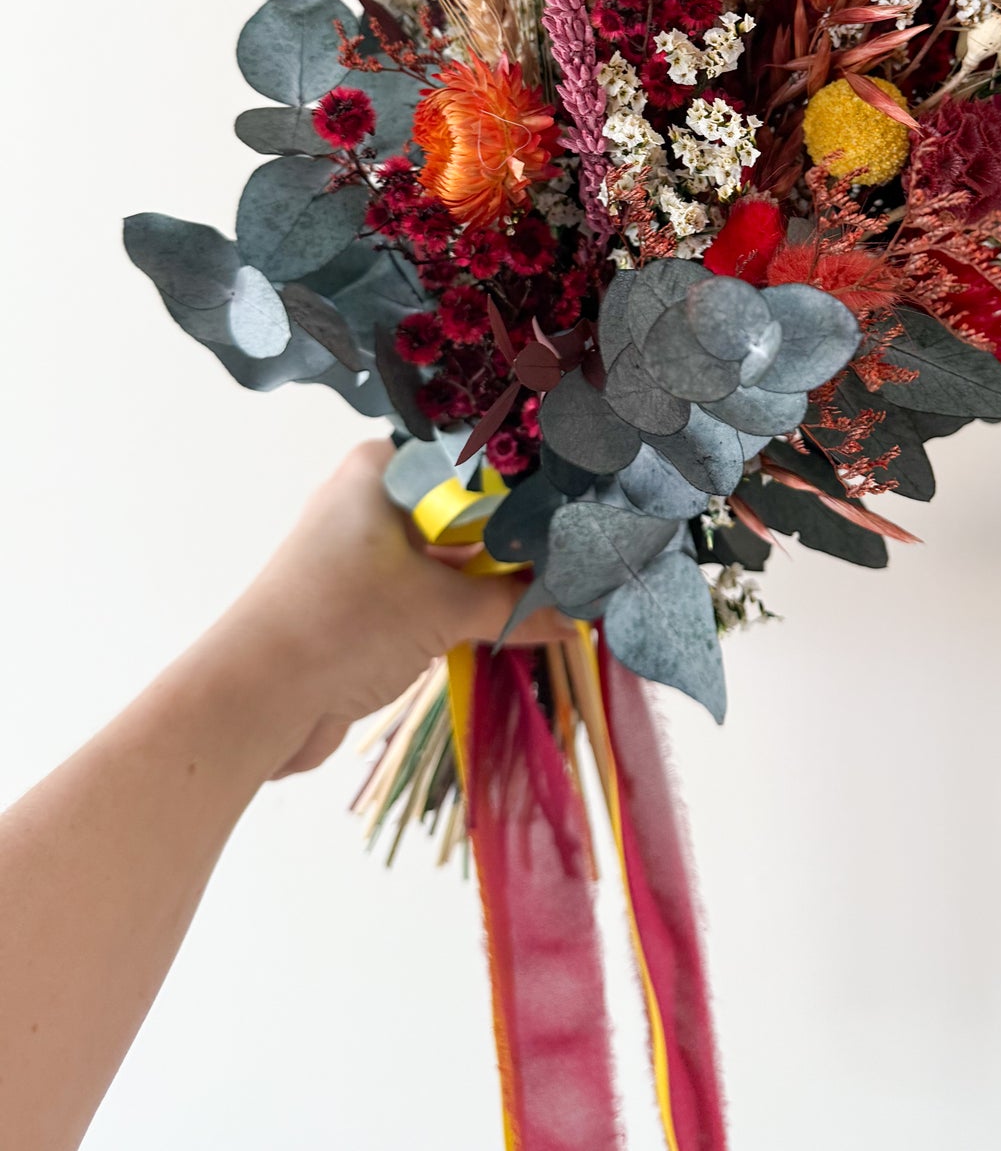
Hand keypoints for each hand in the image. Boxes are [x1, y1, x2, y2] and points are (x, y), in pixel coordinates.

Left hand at [211, 441, 567, 777]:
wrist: (256, 700)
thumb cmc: (343, 621)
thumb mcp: (443, 607)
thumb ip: (514, 605)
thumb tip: (577, 616)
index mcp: (379, 469)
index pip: (469, 457)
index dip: (526, 480)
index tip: (583, 498)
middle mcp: (371, 500)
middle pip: (464, 509)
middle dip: (518, 539)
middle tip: (586, 550)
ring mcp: (366, 554)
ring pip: (450, 556)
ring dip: (498, 579)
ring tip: (568, 589)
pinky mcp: (365, 602)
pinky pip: (433, 593)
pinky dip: (471, 607)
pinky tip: (524, 620)